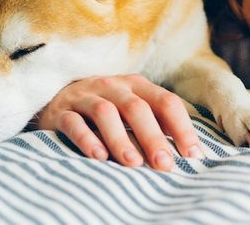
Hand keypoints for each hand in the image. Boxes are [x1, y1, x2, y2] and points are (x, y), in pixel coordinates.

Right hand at [34, 74, 204, 170]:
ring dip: (121, 138)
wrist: (56, 100)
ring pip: (105, 113)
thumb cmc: (106, 110)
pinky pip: (74, 123)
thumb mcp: (132, 109)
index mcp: (136, 85)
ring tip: (133, 163)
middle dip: (152, 136)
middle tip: (164, 164)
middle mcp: (113, 86)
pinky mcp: (61, 112)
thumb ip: (158, 124)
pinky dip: (86, 139)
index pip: (165, 101)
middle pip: (136, 107)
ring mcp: (85, 96)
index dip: (181, 127)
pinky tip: (99, 157)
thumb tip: (193, 153)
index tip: (193, 155)